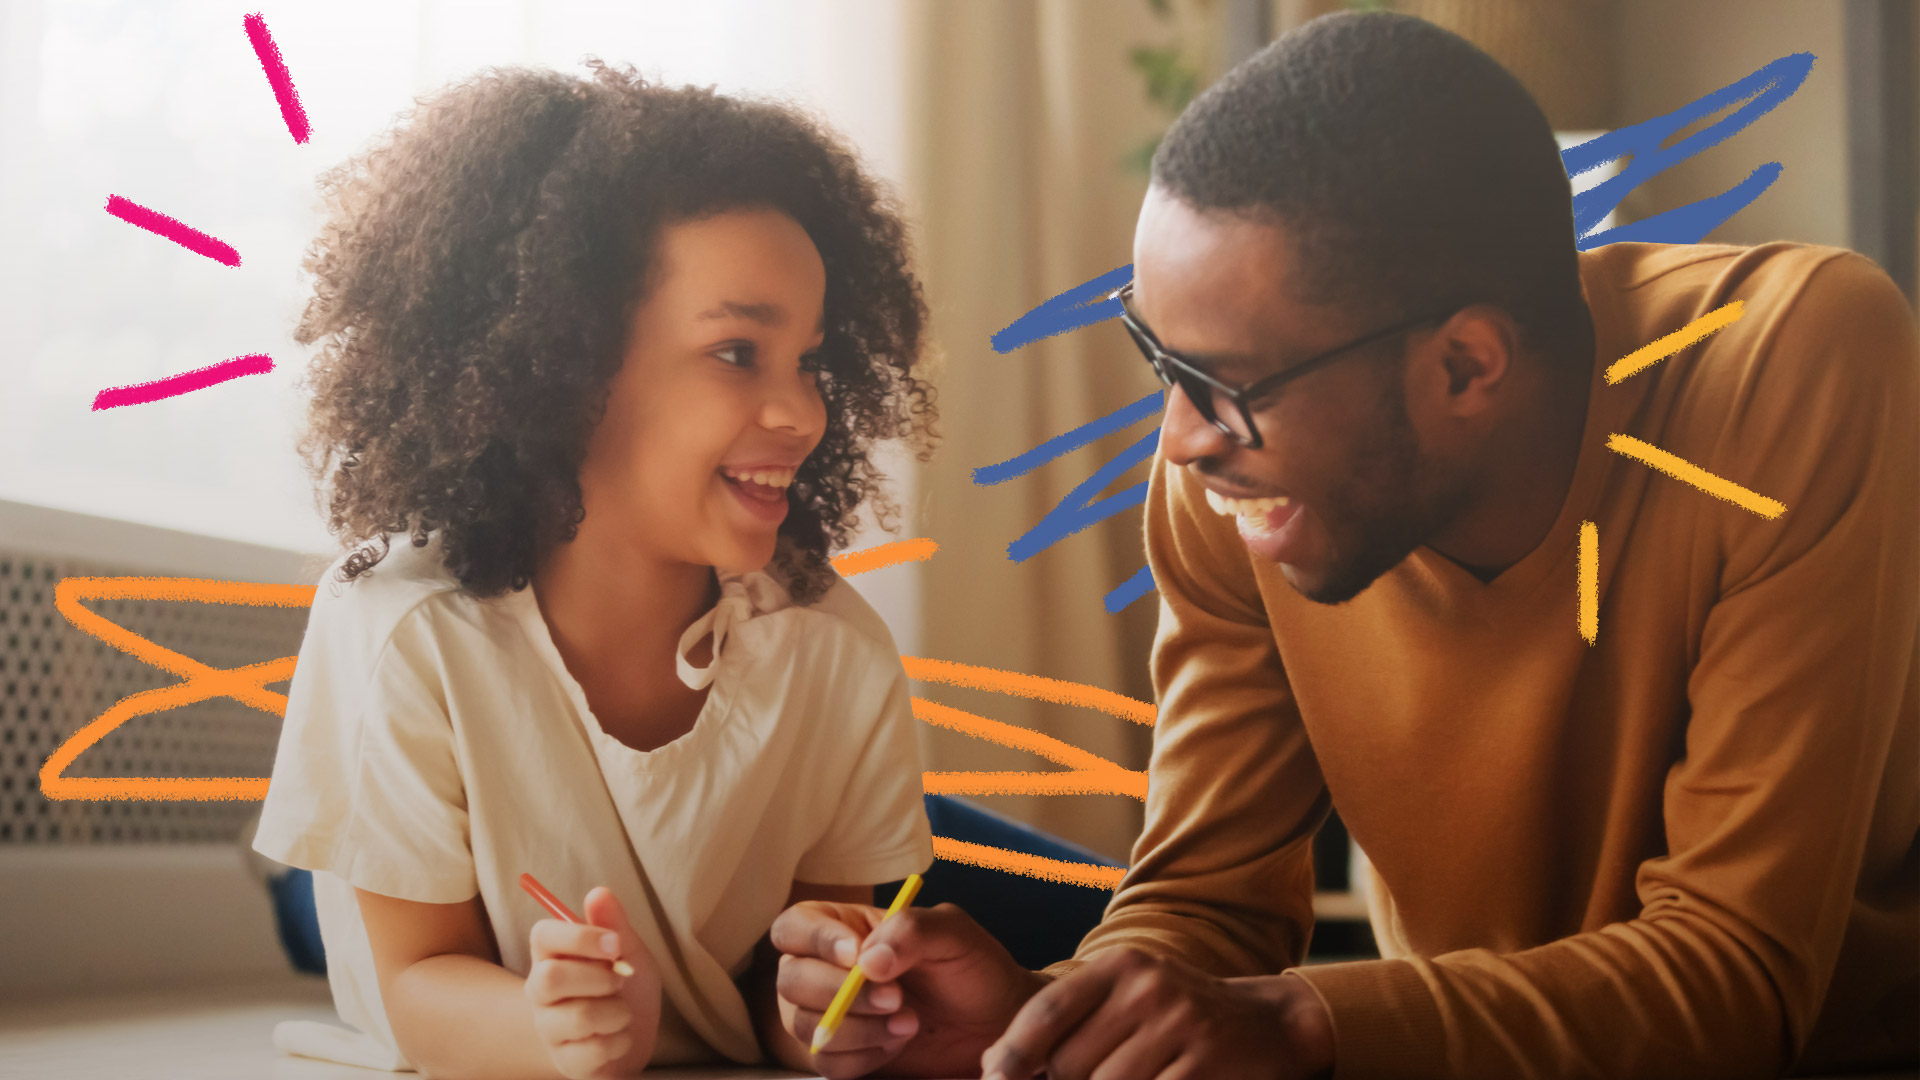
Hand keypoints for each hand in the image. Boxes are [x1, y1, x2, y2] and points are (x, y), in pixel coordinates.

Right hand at [525, 886, 662, 1079]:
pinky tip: (618, 1037)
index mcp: (552, 956)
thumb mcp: (628, 950)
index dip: (580, 937)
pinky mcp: (565, 1062)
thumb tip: (598, 893)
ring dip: (617, 1012)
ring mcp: (548, 1030)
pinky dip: (620, 1041)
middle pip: (550, 978)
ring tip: (622, 1011)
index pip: (542, 935)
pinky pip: (593, 1051)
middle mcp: (540, 992)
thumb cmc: (626, 986)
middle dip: (599, 978)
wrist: (635, 1035)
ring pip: (578, 1017)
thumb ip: (613, 924)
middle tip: (620, 979)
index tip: (615, 944)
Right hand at [771, 899, 1047, 1078]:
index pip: (795, 927)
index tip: (856, 956)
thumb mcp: (953, 933)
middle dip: (839, 992)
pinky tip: (897, 1044)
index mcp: (843, 926)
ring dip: (857, 1028)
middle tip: (895, 998)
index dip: (816, 941)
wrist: (995, 1022)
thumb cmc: (972, 967)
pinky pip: (827, 1062)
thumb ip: (910, 930)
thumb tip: (865, 961)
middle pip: (790, 980)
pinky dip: (862, 1056)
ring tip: (909, 1022)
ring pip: (804, 1025)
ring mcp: (830, 1014)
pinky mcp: (844, 1054)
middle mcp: (825, 969)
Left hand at [980, 948, 1333, 1079]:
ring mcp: (1179, 1024)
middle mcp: (1147, 987)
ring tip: (1115, 1079)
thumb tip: (997, 1063)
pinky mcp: (1203, 1063)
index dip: (1012, 1052)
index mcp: (1119, 967)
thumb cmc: (1174, 1016)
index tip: (993, 1078)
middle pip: (1070, 1061)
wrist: (1263, 1023)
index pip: (1046, 1010)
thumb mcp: (1126, 998)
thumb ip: (1071, 1021)